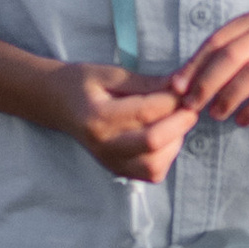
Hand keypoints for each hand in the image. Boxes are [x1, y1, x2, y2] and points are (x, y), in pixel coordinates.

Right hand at [45, 59, 197, 184]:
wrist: (59, 104)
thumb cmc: (84, 83)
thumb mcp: (111, 73)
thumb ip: (146, 82)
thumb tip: (181, 86)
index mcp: (98, 117)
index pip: (146, 112)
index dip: (173, 99)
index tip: (186, 87)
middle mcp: (104, 146)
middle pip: (153, 142)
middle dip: (180, 122)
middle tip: (190, 105)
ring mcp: (110, 163)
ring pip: (155, 165)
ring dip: (175, 142)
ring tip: (175, 121)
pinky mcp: (118, 171)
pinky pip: (152, 173)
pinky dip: (166, 156)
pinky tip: (166, 137)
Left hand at [175, 13, 248, 133]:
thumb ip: (220, 64)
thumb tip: (179, 84)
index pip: (216, 42)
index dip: (194, 66)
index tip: (177, 89)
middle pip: (231, 56)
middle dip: (207, 82)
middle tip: (192, 105)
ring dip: (229, 97)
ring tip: (216, 115)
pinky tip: (242, 121)